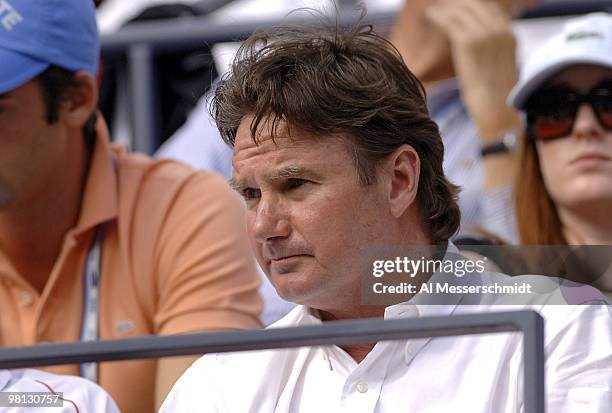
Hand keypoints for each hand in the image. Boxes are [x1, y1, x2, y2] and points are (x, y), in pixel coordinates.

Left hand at [426, 0, 520, 140]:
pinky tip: (430, 16)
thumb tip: (477, 49)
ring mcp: (485, 34)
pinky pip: (450, 21)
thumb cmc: (494, 96)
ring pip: (462, 10)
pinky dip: (438, 16)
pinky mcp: (468, 42)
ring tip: (434, 10)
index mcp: (509, 35)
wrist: (495, 108)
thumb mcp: (499, 67)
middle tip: (444, 5)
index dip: (473, 5)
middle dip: (458, 4)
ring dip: (446, 8)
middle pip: (476, 5)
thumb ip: (492, 51)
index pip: (491, 8)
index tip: (458, 6)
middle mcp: (499, 30)